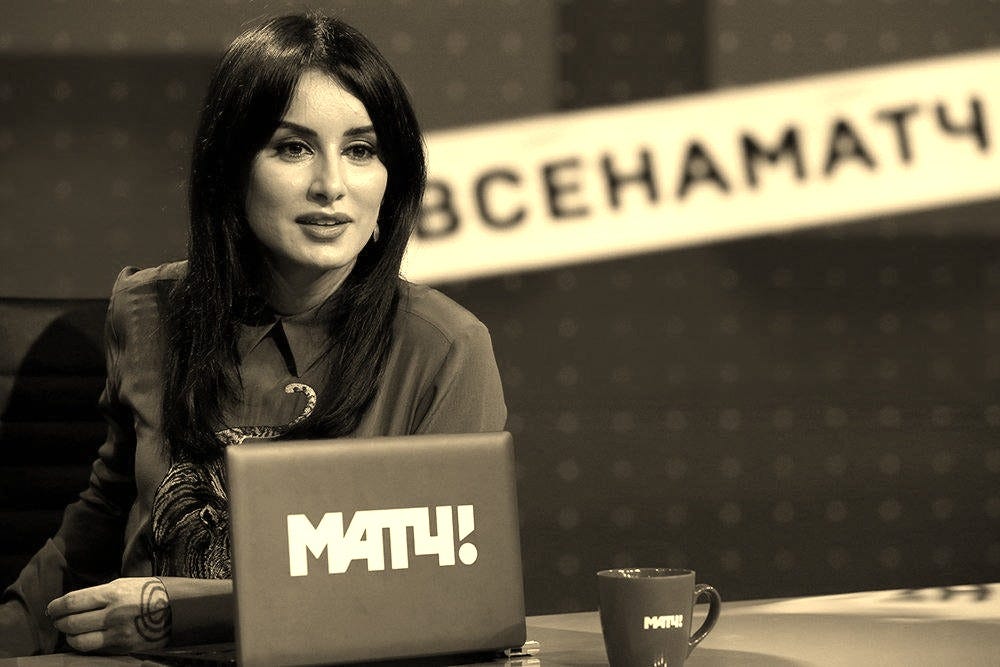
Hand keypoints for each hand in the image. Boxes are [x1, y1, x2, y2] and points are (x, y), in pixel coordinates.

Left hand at [46, 577, 171, 653]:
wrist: (181, 609)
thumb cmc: (151, 592)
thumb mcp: (127, 584)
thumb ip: (102, 594)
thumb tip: (75, 604)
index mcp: (113, 592)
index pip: (72, 602)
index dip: (56, 607)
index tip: (52, 609)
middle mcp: (113, 613)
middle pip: (71, 623)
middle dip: (60, 622)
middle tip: (59, 620)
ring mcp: (118, 632)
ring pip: (79, 641)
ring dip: (71, 637)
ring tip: (72, 632)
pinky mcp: (124, 646)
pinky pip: (95, 648)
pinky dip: (86, 644)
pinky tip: (88, 638)